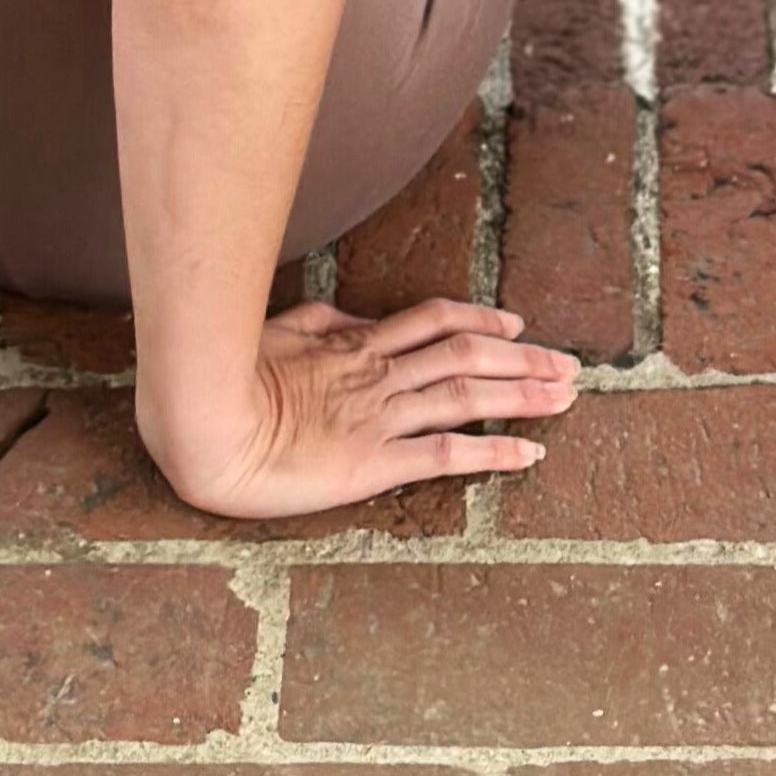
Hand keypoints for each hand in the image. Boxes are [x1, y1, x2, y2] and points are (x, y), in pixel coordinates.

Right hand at [140, 298, 580, 520]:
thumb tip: (347, 315)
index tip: (516, 326)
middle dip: (525, 360)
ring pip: (469, 394)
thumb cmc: (227, 377)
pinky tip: (529, 454)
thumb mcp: (278, 333)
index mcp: (357, 343)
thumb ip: (319, 322)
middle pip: (469, 355)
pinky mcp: (374, 460)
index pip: (436, 322)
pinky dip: (493, 451)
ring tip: (568, 397)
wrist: (204, 422)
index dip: (481, 322)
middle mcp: (380, 374)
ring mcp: (380, 415)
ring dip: (524, 395)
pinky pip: (445, 452)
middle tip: (571, 365)